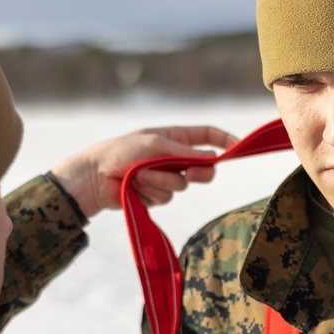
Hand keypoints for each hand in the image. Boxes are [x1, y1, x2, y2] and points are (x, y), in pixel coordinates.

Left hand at [50, 126, 237, 217]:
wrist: (94, 177)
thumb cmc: (121, 152)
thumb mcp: (155, 146)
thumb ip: (185, 153)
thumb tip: (212, 159)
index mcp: (174, 137)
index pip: (206, 136)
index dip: (224, 140)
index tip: (238, 148)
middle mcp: (173, 157)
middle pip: (203, 168)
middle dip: (198, 172)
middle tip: (189, 174)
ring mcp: (165, 177)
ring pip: (182, 185)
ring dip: (161, 181)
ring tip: (139, 175)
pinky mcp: (156, 195)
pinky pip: (166, 198)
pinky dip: (151, 192)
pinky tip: (135, 187)